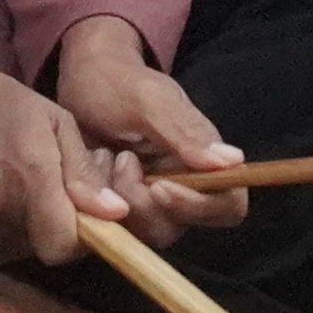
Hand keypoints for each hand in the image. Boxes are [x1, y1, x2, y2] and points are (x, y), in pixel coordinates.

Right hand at [0, 10, 126, 268]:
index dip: (82, 238)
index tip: (83, 216)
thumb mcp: (53, 120)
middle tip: (48, 192)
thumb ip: (84, 171)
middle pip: (41, 249)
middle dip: (55, 228)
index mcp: (28, 178)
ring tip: (16, 192)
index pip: (64, 246)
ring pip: (13, 253)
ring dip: (25, 232)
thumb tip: (115, 212)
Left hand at [51, 15, 245, 244]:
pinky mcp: (120, 207)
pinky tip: (92, 168)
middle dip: (144, 204)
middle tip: (122, 161)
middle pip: (181, 225)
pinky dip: (98, 203)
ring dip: (119, 200)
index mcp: (204, 159)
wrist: (80, 81)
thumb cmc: (120, 83)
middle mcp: (183, 186)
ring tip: (105, 157)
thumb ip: (188, 132)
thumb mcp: (151, 100)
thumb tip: (232, 161)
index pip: (228, 204)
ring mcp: (150, 200)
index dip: (201, 207)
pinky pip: (115, 227)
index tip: (160, 187)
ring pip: (145, 231)